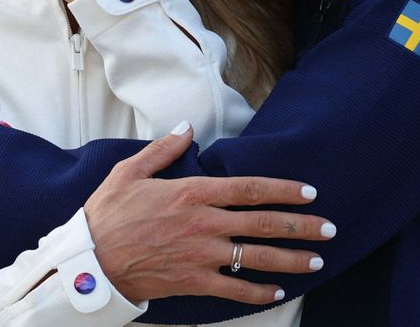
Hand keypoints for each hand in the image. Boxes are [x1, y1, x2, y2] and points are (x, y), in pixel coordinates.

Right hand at [84, 123, 334, 304]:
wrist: (90, 262)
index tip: (309, 192)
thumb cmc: (108, 214)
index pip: (249, 189)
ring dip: (291, 259)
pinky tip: (278, 291)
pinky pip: (235, 290)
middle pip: (263, 223)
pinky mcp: (194, 282)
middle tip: (329, 229)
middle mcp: (204, 223)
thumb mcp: (130, 172)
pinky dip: (259, 292)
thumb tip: (186, 127)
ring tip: (317, 261)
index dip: (284, 190)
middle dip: (301, 226)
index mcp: (192, 193)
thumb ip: (163, 150)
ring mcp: (201, 255)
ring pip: (257, 257)